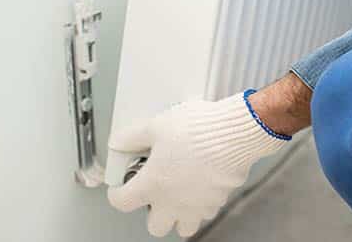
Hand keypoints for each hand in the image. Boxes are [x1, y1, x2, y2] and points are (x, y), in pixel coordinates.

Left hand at [106, 90, 292, 236]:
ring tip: (180, 192)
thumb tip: (118, 142)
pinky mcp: (218, 201)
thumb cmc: (197, 130)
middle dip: (152, 213)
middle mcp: (173, 202)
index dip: (117, 193)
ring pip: (184, 226)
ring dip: (179, 214)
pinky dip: (201, 204)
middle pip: (155, 227)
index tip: (120, 187)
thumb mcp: (156, 125)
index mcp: (152, 185)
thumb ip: (132, 137)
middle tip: (155, 192)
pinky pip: (206, 212)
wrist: (234, 134)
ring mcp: (197, 206)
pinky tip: (201, 184)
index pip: (121, 202)